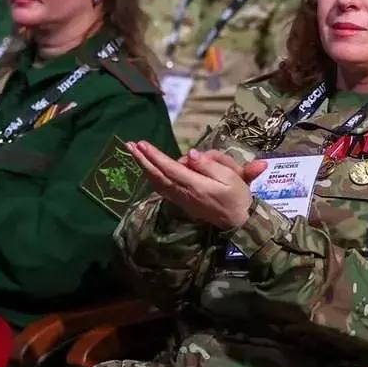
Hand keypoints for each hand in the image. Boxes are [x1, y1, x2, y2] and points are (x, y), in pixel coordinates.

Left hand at [127, 143, 266, 229]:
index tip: (142, 144)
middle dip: (143, 160)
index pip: (170, 168)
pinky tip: (148, 170)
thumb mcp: (231, 177)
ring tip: (135, 154)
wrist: (238, 222)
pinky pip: (162, 189)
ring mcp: (181, 200)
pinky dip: (152, 178)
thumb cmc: (237, 196)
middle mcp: (183, 193)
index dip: (155, 156)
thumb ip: (209, 165)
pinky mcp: (182, 203)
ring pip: (157, 183)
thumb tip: (190, 154)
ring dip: (145, 168)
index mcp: (195, 185)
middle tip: (129, 145)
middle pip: (158, 176)